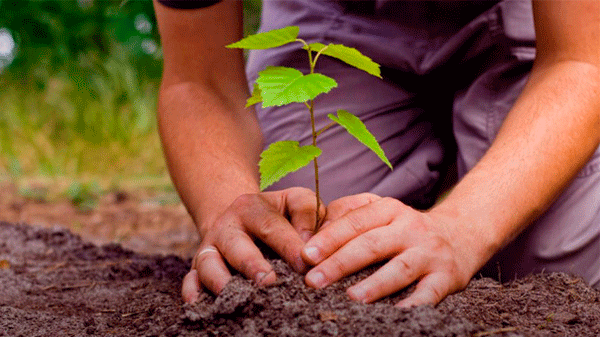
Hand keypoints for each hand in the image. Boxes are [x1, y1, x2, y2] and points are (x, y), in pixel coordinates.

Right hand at [182, 187, 324, 302]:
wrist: (239, 217)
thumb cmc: (278, 214)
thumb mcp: (293, 201)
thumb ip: (308, 212)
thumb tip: (310, 245)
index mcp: (252, 207)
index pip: (271, 225)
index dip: (289, 245)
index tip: (305, 265)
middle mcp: (227, 226)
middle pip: (236, 245)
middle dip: (252, 264)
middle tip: (270, 281)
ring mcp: (210, 247)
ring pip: (208, 263)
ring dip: (221, 280)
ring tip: (240, 297)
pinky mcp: (197, 267)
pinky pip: (190, 279)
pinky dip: (192, 292)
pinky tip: (200, 304)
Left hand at [301, 193, 480, 306]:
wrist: (461, 234)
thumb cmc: (406, 228)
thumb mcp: (382, 211)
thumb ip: (350, 214)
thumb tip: (314, 229)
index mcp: (389, 210)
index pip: (355, 222)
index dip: (329, 238)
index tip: (306, 255)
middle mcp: (410, 227)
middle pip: (371, 244)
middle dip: (340, 263)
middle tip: (314, 280)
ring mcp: (429, 252)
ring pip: (400, 268)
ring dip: (374, 284)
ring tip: (350, 297)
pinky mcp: (447, 277)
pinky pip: (429, 293)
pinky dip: (413, 304)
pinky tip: (395, 314)